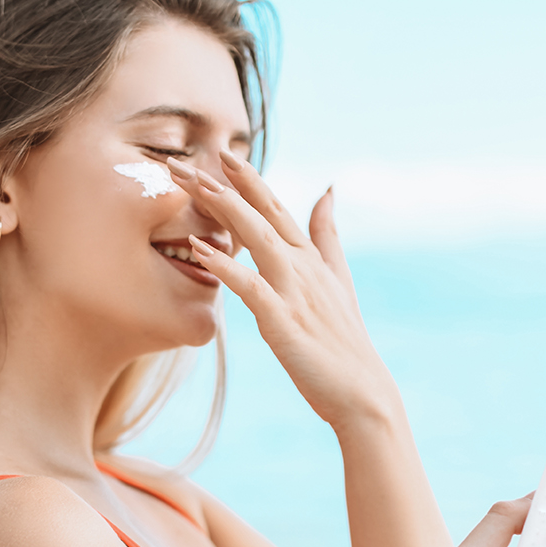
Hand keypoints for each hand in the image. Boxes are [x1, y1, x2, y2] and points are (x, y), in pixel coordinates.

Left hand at [169, 151, 395, 429]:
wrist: (363, 393)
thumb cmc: (345, 343)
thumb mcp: (339, 279)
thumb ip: (327, 235)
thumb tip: (328, 189)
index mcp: (310, 258)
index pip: (275, 208)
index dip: (249, 179)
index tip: (222, 153)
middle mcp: (302, 266)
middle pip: (260, 214)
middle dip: (222, 184)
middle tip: (182, 163)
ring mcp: (294, 291)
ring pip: (256, 238)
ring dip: (224, 209)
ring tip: (193, 186)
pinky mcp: (284, 320)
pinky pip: (250, 286)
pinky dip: (225, 265)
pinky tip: (198, 248)